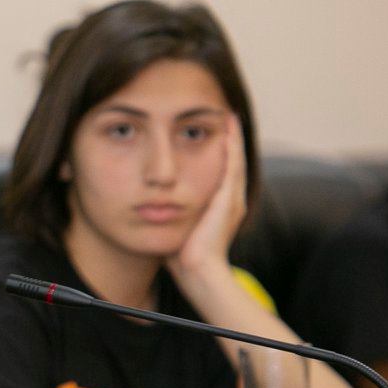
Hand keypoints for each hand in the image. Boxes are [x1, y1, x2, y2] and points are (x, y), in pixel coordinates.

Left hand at [168, 113, 246, 282]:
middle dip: (228, 139)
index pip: (221, 172)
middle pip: (232, 161)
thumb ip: (171, 212)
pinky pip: (232, 164)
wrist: (198, 272)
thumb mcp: (177, 226)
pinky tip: (227, 127)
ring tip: (228, 115)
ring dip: (231, 136)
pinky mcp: (229, 198)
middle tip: (224, 115)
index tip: (212, 132)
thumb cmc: (182, 257)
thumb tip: (152, 204)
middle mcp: (231, 200)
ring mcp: (232, 198)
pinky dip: (232, 144)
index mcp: (220, 207)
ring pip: (235, 159)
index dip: (219, 152)